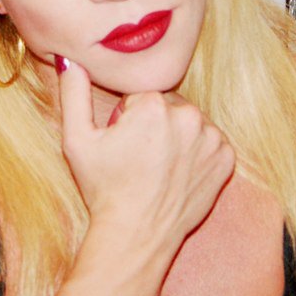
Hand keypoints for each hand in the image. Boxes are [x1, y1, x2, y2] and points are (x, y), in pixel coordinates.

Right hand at [57, 59, 234, 262]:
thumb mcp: (77, 140)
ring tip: (158, 167)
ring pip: (189, 123)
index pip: (141, 95)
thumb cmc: (104, 189)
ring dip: (176, 137)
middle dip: (154, 124)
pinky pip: (209, 142)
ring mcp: (211, 139)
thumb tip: (70, 60)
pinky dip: (197, 153)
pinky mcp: (225, 159)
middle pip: (167, 106)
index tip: (123, 143)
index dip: (127, 118)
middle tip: (138, 157)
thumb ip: (73, 92)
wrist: (136, 235)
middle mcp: (188, 116)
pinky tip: (178, 174)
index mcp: (154, 105)